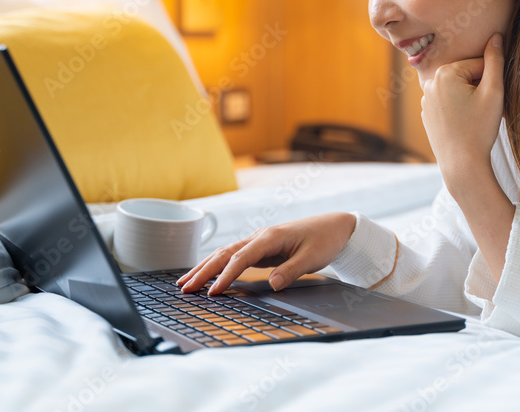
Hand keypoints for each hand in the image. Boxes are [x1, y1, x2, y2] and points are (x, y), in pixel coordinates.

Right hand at [175, 212, 356, 294]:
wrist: (336, 226)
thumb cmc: (325, 239)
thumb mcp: (313, 258)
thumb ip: (291, 271)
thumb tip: (271, 285)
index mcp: (270, 237)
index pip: (240, 257)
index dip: (225, 275)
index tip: (212, 292)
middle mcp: (260, 237)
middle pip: (224, 253)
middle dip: (202, 271)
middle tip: (184, 288)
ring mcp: (259, 242)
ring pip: (225, 254)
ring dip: (204, 267)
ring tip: (185, 283)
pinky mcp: (261, 248)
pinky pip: (234, 257)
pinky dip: (217, 266)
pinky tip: (206, 276)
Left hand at [421, 32, 504, 186]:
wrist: (462, 165)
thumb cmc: (480, 129)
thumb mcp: (494, 92)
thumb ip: (495, 61)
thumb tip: (496, 36)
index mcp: (444, 73)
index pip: (479, 65)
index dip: (492, 82)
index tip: (492, 101)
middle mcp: (430, 82)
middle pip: (466, 75)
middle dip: (480, 88)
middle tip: (485, 111)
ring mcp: (426, 99)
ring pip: (458, 90)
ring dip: (471, 98)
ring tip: (476, 120)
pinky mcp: (427, 113)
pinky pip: (448, 103)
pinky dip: (459, 109)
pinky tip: (465, 125)